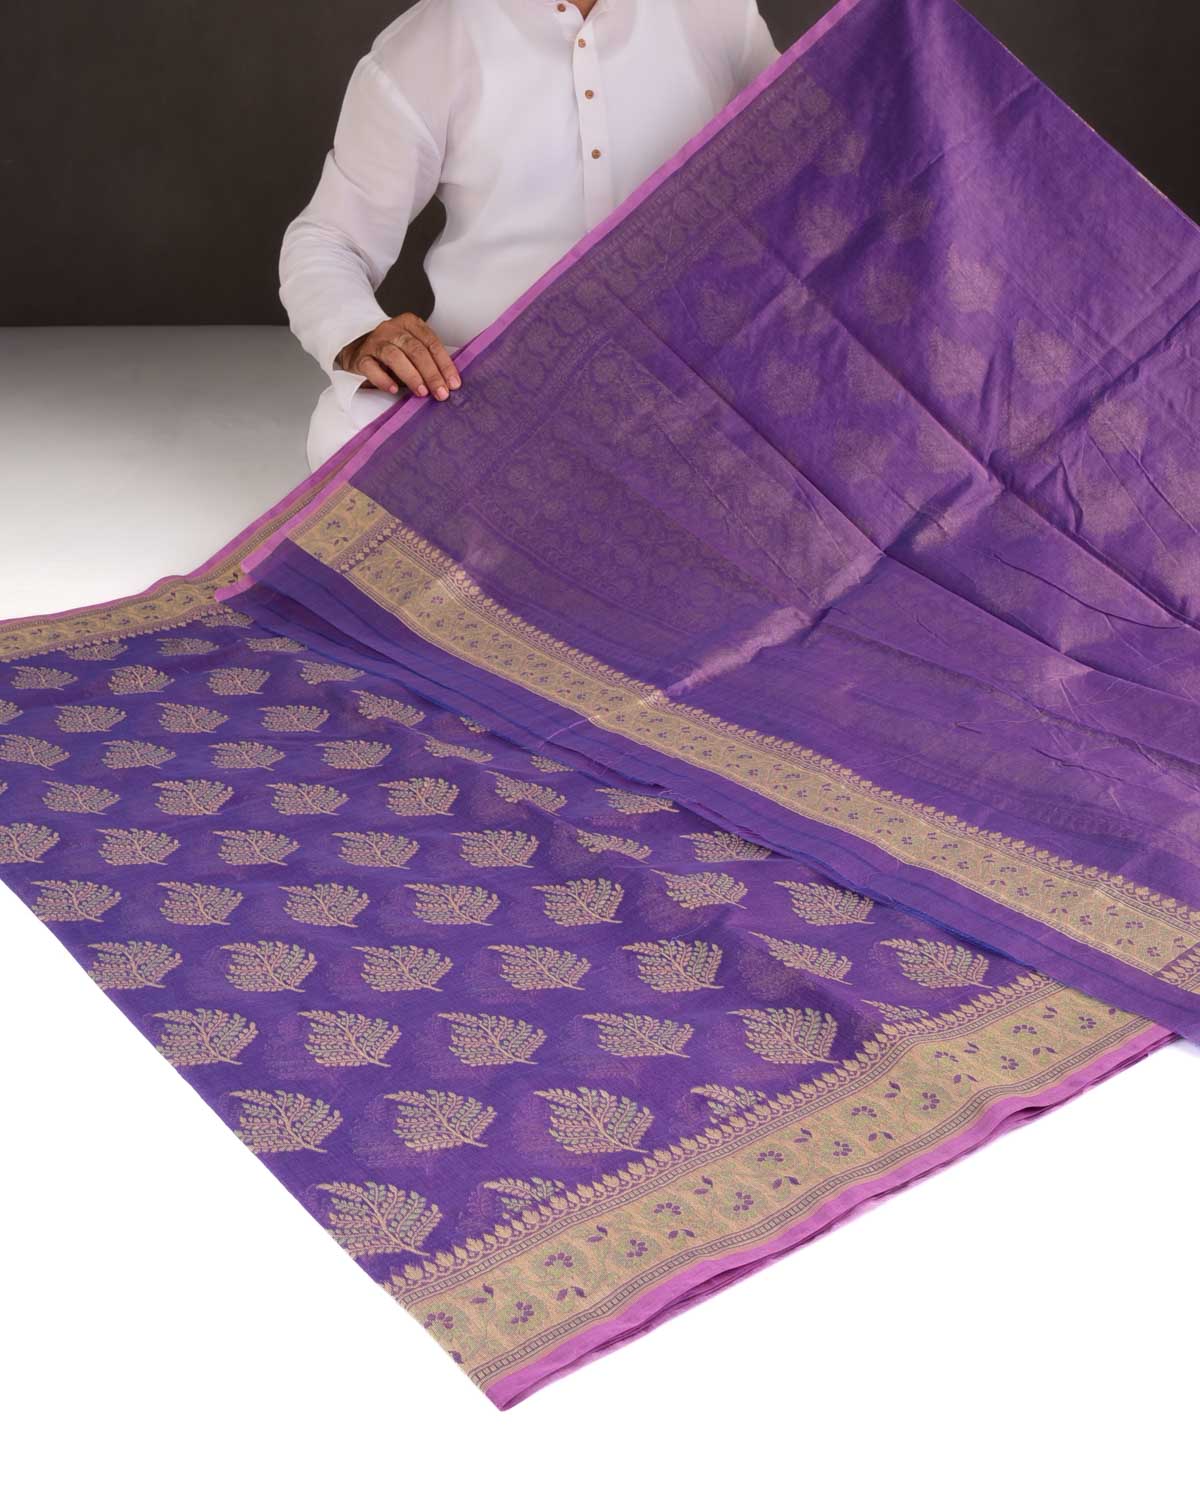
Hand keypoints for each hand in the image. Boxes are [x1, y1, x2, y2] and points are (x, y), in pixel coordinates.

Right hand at [338, 313, 461, 400]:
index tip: (453, 383)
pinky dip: (383, 379)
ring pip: (395, 356)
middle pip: (416, 350)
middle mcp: (392, 329)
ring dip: (411, 376)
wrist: (356, 349)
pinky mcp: (361, 357)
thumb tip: (448, 383)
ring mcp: (375, 342)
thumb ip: (428, 360)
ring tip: (422, 392)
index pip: (431, 343)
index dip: (444, 364)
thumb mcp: (411, 349)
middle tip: (441, 393)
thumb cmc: (390, 352)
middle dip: (431, 373)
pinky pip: (372, 367)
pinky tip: (393, 389)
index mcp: (410, 324)